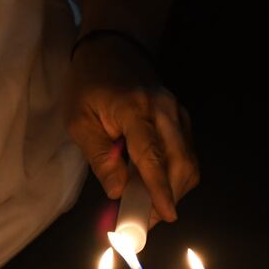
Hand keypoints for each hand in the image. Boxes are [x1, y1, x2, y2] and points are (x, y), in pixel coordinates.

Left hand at [65, 34, 198, 223]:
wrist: (113, 48)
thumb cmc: (89, 85)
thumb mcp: (79, 121)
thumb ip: (99, 157)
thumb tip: (118, 192)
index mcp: (135, 109)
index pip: (152, 155)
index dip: (159, 189)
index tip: (166, 216)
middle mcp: (165, 110)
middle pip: (181, 163)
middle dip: (169, 197)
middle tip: (148, 220)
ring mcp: (178, 113)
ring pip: (189, 162)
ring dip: (174, 189)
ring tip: (149, 205)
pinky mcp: (183, 118)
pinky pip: (187, 154)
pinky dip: (175, 175)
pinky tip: (156, 183)